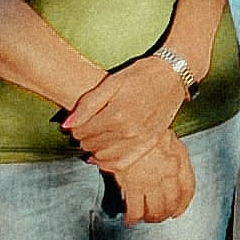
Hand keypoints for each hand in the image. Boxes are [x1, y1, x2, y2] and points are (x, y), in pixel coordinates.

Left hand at [62, 54, 191, 165]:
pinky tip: (101, 156)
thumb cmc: (141, 75)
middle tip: (86, 127)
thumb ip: (87, 104)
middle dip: (83, 137)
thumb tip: (66, 124)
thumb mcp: (111, 82)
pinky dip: (107, 163)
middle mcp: (128, 132)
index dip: (75, 127)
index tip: (78, 121)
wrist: (172, 76)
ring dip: (93, 149)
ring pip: (103, 156)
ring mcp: (140, 141)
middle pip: (91, 144)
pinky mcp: (149, 144)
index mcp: (116, 115)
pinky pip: (122, 163)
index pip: (82, 132)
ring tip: (94, 138)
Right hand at [103, 130, 199, 224]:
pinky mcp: (133, 184)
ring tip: (145, 218)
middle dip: (165, 213)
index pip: (188, 188)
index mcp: (179, 158)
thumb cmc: (145, 127)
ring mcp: (152, 180)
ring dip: (151, 217)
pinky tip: (129, 220)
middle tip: (159, 217)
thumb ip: (172, 151)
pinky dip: (132, 217)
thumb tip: (172, 163)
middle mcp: (169, 172)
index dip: (183, 203)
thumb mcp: (167, 135)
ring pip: (156, 209)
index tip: (178, 210)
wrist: (128, 123)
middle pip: (172, 202)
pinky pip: (135, 208)